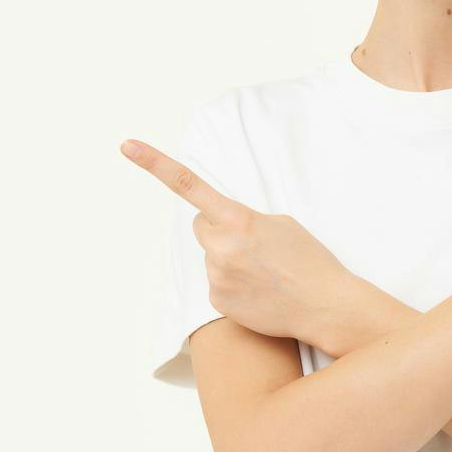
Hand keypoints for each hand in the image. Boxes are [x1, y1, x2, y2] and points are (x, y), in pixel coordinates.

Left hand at [122, 137, 355, 347]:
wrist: (324, 305)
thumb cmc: (309, 260)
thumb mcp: (281, 223)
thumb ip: (245, 219)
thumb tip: (224, 228)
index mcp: (238, 219)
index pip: (188, 185)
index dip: (154, 163)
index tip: (128, 146)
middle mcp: (221, 247)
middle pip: (201, 226)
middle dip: (219, 229)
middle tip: (252, 244)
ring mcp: (216, 275)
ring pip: (211, 256)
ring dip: (230, 260)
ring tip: (264, 273)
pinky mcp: (217, 300)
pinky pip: (216, 282)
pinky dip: (234, 284)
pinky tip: (259, 290)